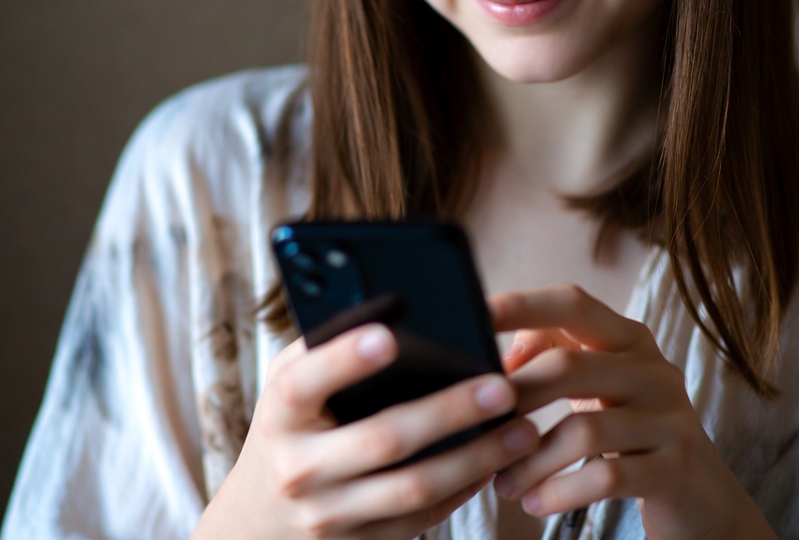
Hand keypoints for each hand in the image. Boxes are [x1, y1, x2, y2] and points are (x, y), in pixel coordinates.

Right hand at [192, 323, 538, 539]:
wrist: (255, 522)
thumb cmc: (288, 426)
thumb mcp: (290, 381)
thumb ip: (329, 344)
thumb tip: (394, 302)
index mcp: (279, 413)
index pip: (305, 382)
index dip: (344, 360)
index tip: (388, 336)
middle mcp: (300, 468)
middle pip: (383, 440)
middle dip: (448, 412)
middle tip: (501, 387)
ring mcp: (329, 516)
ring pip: (414, 489)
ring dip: (477, 458)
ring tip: (523, 428)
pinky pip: (421, 520)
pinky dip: (464, 489)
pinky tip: (497, 460)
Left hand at [489, 285, 776, 539]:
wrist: (702, 491)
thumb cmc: (631, 425)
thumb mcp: (598, 380)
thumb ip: (553, 351)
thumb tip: (500, 355)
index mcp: (628, 337)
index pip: (572, 302)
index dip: (522, 305)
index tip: (475, 314)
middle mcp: (653, 368)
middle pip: (570, 366)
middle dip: (516, 396)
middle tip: (478, 422)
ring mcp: (669, 418)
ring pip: (585, 431)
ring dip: (532, 460)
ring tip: (502, 481)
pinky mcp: (674, 469)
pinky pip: (607, 478)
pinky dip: (561, 492)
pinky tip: (535, 502)